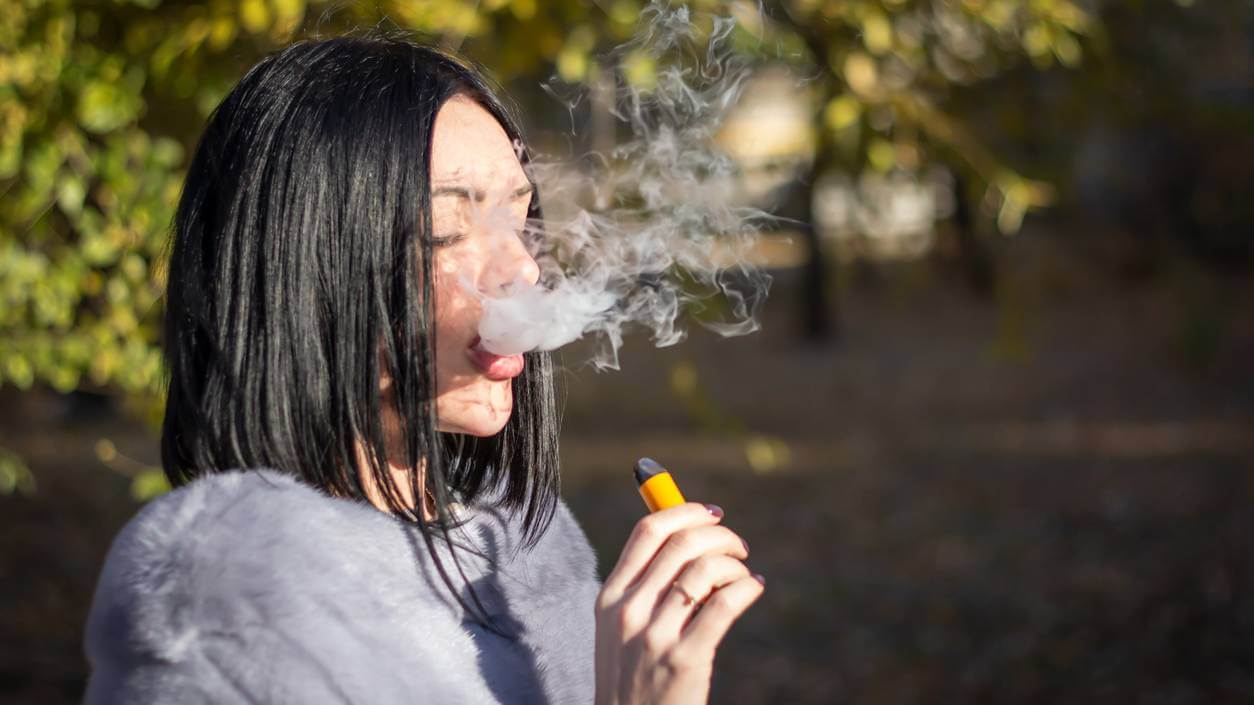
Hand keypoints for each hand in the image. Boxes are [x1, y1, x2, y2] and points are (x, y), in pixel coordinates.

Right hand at [593, 502, 764, 704]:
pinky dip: (747, 586)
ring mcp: (655, 636)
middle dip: (719, 535)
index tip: (712, 514)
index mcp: (610, 597)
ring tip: (744, 574)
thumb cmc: (634, 676)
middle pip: (681, 544)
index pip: (648, 531)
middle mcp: (629, 611)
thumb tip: (692, 539)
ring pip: (705, 570)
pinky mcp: (685, 659)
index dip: (685, 511)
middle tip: (738, 546)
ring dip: (735, 563)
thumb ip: (644, 587)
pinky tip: (754, 587)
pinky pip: (725, 605)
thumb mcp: (621, 629)